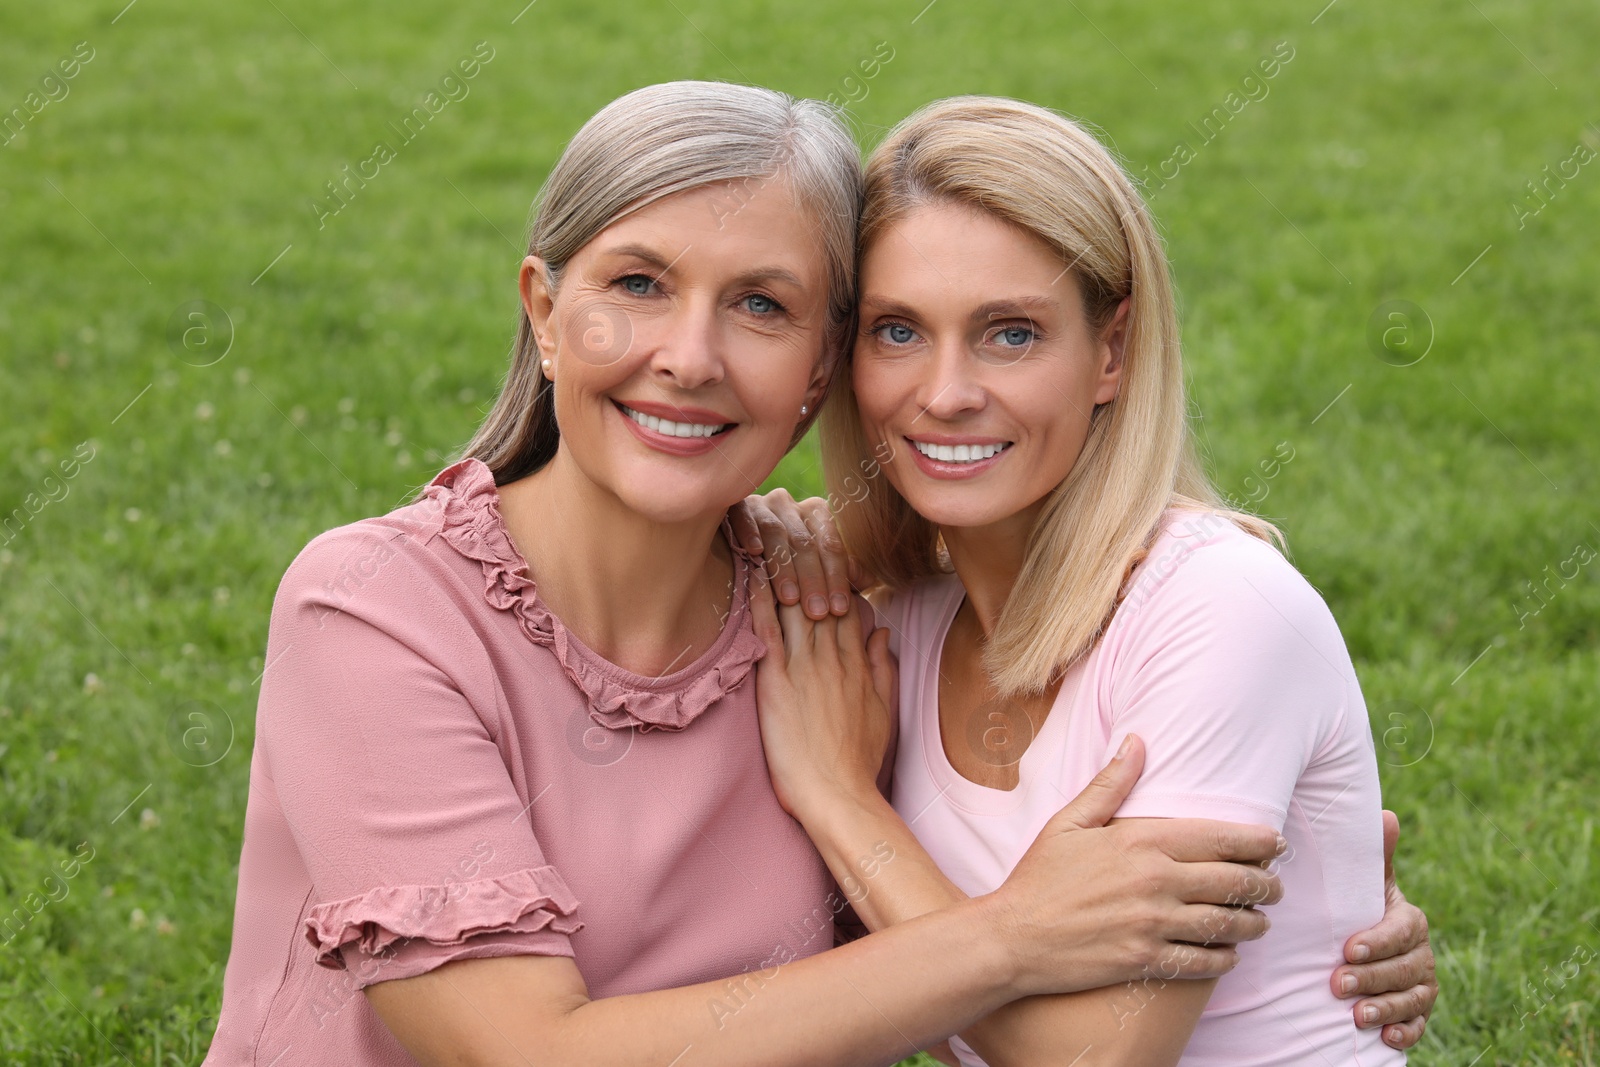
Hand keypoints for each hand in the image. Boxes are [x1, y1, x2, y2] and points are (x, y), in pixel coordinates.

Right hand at [730, 488, 871, 619]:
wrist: (740, 550)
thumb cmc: (787, 566)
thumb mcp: (817, 568)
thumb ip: (842, 572)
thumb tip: (866, 580)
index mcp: (816, 513)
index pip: (831, 546)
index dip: (837, 579)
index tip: (839, 609)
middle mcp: (790, 505)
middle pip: (805, 542)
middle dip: (812, 579)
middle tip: (817, 612)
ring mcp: (761, 504)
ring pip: (776, 532)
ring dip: (783, 567)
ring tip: (789, 598)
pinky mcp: (734, 506)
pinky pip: (742, 515)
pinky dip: (749, 531)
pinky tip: (754, 552)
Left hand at [748, 560, 894, 820]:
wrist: (836, 795)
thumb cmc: (857, 761)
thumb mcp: (883, 710)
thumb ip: (884, 668)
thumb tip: (882, 631)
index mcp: (857, 662)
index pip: (844, 603)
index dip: (830, 573)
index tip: (816, 548)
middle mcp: (832, 657)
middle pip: (819, 593)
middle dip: (805, 559)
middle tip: (789, 526)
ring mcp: (805, 667)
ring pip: (794, 604)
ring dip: (781, 569)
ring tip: (767, 536)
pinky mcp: (778, 683)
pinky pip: (767, 631)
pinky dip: (759, 601)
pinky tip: (750, 573)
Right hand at [980, 736, 1286, 996]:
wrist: (1013, 937)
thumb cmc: (1039, 877)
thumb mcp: (1069, 822)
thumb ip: (1111, 783)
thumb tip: (1138, 741)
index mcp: (1142, 841)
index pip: (1222, 838)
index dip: (1259, 842)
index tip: (1276, 844)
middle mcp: (1156, 881)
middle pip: (1237, 881)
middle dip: (1267, 884)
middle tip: (1275, 886)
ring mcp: (1154, 924)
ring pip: (1228, 923)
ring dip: (1253, 922)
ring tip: (1259, 920)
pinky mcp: (1147, 959)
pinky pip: (1204, 962)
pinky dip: (1225, 958)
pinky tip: (1229, 952)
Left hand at [1331, 810, 1436, 1048]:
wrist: (1363, 944)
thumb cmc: (1361, 907)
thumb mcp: (1367, 883)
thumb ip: (1377, 855)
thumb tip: (1387, 813)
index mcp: (1410, 920)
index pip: (1400, 932)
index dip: (1378, 942)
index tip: (1349, 948)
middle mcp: (1421, 954)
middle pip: (1405, 969)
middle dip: (1372, 977)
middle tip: (1338, 984)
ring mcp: (1421, 984)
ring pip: (1412, 999)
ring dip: (1385, 1008)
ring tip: (1356, 1015)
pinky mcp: (1417, 1012)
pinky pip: (1418, 1026)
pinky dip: (1405, 1033)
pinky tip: (1385, 1038)